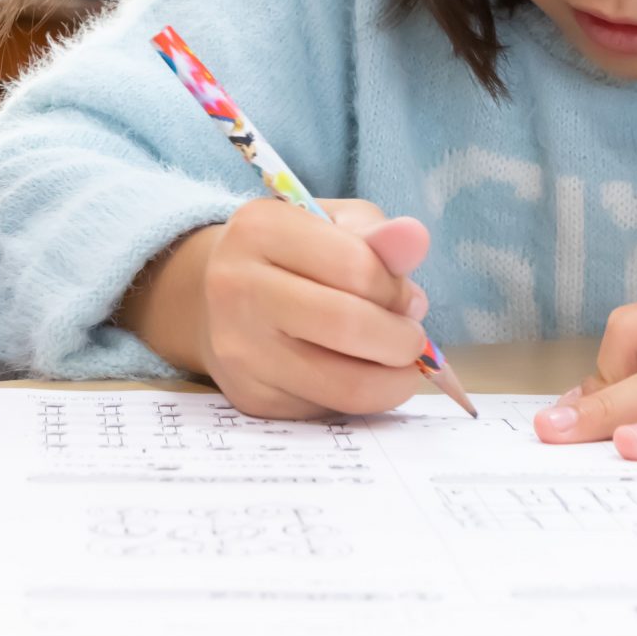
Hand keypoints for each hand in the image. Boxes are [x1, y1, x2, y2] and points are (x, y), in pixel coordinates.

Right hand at [121, 199, 431, 419]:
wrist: (219, 301)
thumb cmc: (293, 256)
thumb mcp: (333, 226)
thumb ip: (378, 234)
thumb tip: (416, 239)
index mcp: (260, 228)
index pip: (356, 266)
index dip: (396, 288)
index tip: (403, 296)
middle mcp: (237, 286)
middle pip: (349, 325)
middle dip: (402, 339)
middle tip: (411, 337)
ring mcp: (239, 348)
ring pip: (345, 384)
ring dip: (392, 380)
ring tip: (397, 362)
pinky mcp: (250, 396)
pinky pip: (328, 409)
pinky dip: (359, 398)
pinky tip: (356, 375)